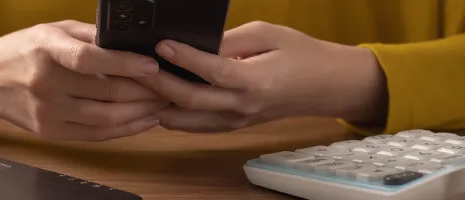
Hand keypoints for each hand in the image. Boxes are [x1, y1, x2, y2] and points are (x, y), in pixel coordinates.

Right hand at [0, 20, 167, 140]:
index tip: (151, 65)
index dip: (124, 64)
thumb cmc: (23, 50)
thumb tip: (131, 43)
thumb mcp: (53, 30)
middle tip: (167, 85)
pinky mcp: (50, 131)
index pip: (89, 59)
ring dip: (139, 112)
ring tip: (160, 103)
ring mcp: (48, 111)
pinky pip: (96, 135)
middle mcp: (46, 83)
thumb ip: (90, 36)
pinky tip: (142, 120)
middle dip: (144, 90)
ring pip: (105, 118)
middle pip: (105, 92)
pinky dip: (124, 129)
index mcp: (47, 51)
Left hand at [137, 21, 387, 132]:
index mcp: (255, 81)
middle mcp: (242, 106)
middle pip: (190, 100)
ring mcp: (235, 121)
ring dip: (160, 104)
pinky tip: (158, 99)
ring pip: (186, 121)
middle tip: (138, 67)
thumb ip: (230, 40)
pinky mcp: (231, 126)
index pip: (211, 71)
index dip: (183, 58)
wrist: (326, 86)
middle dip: (159, 84)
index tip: (161, 45)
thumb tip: (196, 43)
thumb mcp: (268, 34)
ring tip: (140, 85)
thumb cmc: (301, 55)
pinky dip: (172, 115)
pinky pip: (194, 126)